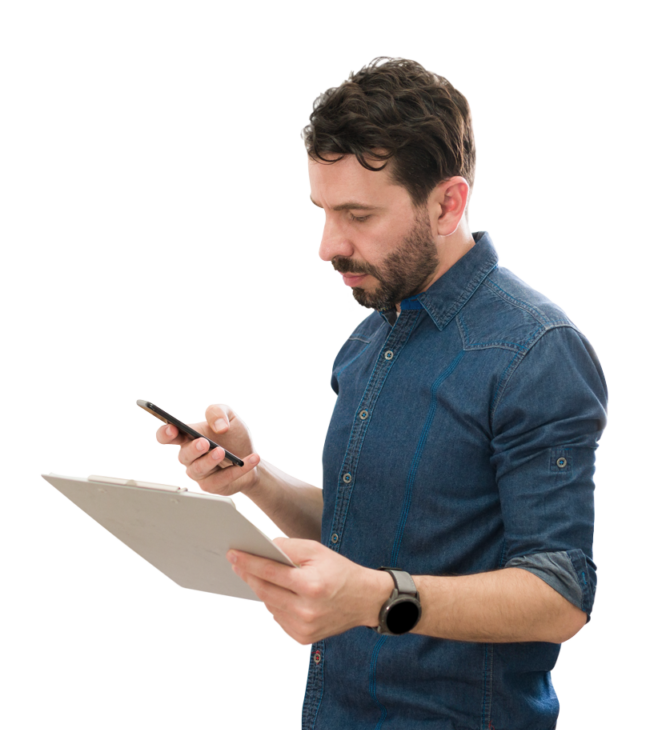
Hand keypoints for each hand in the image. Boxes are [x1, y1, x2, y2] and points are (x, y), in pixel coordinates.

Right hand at [155, 403, 260, 497]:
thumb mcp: (229, 416)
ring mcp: (198, 473)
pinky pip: (221, 479)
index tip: (172, 428)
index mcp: (187, 437)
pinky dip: (238, 470)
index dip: (164, 433)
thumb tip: (218, 426)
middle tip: (204, 442)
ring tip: (222, 452)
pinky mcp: (211, 486)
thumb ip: (218, 412)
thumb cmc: (233, 436)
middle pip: (183, 455)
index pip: (165, 436)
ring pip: (198, 469)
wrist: (251, 455)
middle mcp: (189, 456)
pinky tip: (252, 459)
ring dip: (210, 460)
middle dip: (193, 449)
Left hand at [227, 537, 391, 645]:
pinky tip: (276, 593)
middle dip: (249, 575)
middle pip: (265, 591)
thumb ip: (289, 547)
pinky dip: (273, 604)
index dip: (249, 562)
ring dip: (260, 589)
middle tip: (236, 562)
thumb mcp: (318, 551)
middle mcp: (307, 610)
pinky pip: (278, 618)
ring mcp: (304, 628)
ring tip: (254, 575)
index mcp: (312, 585)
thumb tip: (264, 546)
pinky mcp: (303, 638)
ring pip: (269, 605)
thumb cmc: (339, 571)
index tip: (233, 554)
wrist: (364, 601)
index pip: (271, 572)